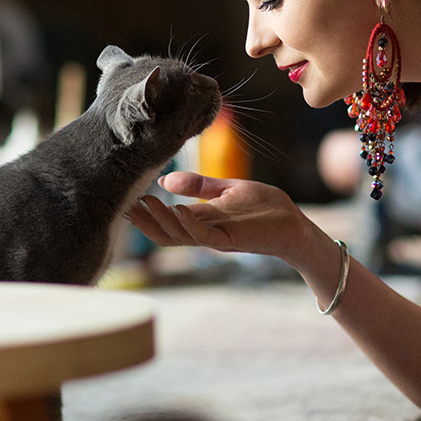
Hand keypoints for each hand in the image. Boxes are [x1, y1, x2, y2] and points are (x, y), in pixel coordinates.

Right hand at [126, 172, 314, 263]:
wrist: (296, 225)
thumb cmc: (265, 208)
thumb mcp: (227, 190)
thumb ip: (199, 186)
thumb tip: (165, 180)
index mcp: (201, 221)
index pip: (165, 221)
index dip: (144, 214)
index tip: (125, 199)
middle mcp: (203, 233)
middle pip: (165, 234)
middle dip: (143, 221)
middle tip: (124, 205)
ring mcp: (216, 238)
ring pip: (178, 236)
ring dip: (160, 221)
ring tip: (144, 203)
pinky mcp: (231, 240)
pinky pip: (203, 235)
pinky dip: (188, 223)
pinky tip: (177, 208)